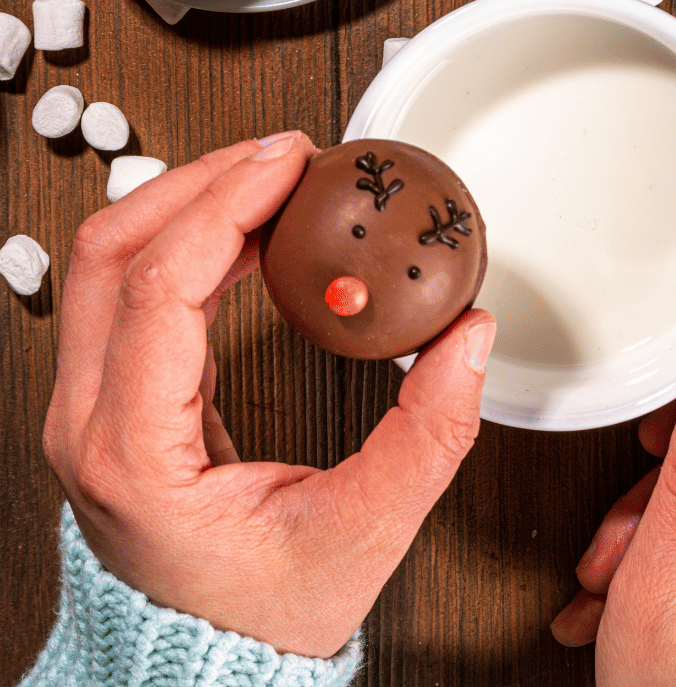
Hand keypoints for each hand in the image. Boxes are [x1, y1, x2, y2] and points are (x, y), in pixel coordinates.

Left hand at [42, 133, 497, 658]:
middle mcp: (91, 421)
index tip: (288, 165)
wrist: (210, 662)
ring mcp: (93, 407)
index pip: (157, 288)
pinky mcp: (118, 396)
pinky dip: (191, 238)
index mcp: (135, 452)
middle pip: (113, 250)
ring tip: (271, 178)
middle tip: (286, 156)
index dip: (224, 206)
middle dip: (201, 180)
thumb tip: (467, 340)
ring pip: (111, 259)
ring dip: (190, 200)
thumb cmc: (265, 616)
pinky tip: (247, 228)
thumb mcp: (364, 532)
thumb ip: (429, 436)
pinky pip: (135, 287)